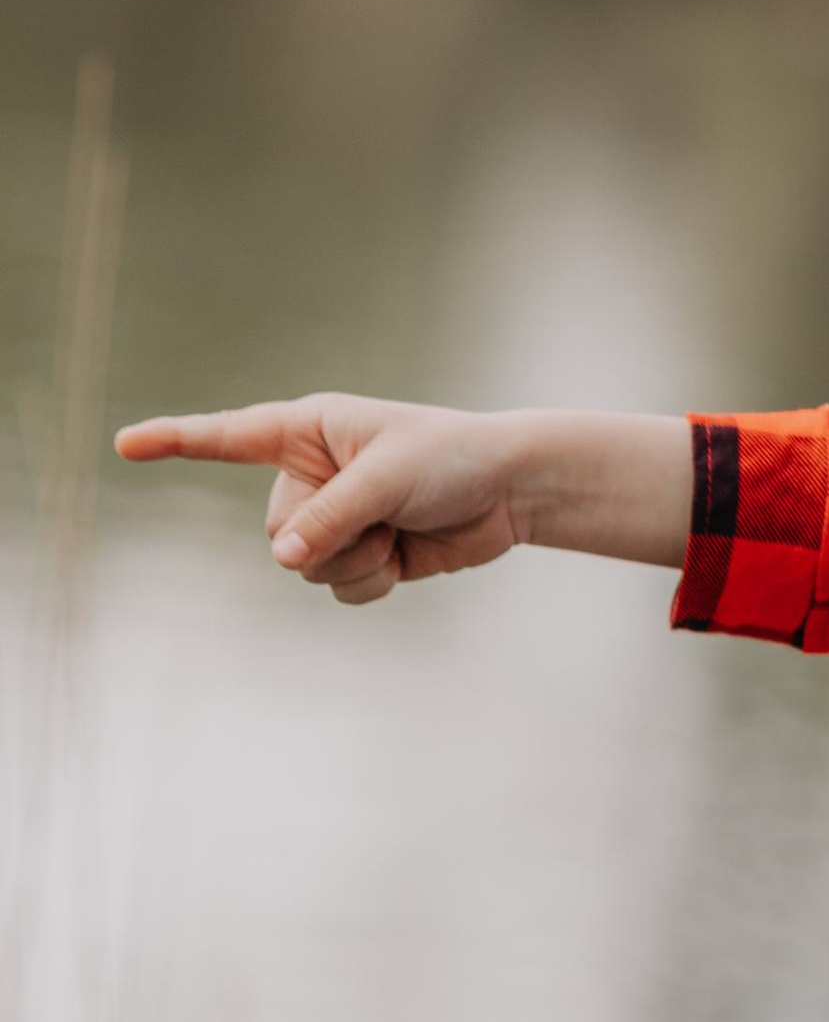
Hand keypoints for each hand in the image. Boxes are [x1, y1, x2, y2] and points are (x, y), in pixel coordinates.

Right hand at [114, 399, 692, 598]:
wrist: (511, 491)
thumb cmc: (453, 458)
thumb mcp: (387, 477)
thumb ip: (330, 516)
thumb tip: (284, 559)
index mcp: (309, 431)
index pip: (229, 436)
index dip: (174, 440)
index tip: (124, 445)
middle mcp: (312, 474)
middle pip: (278, 531)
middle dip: (329, 534)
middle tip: (384, 510)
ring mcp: (334, 518)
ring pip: (305, 569)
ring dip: (356, 561)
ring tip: (400, 528)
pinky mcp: (360, 554)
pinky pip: (337, 591)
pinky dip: (370, 584)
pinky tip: (404, 558)